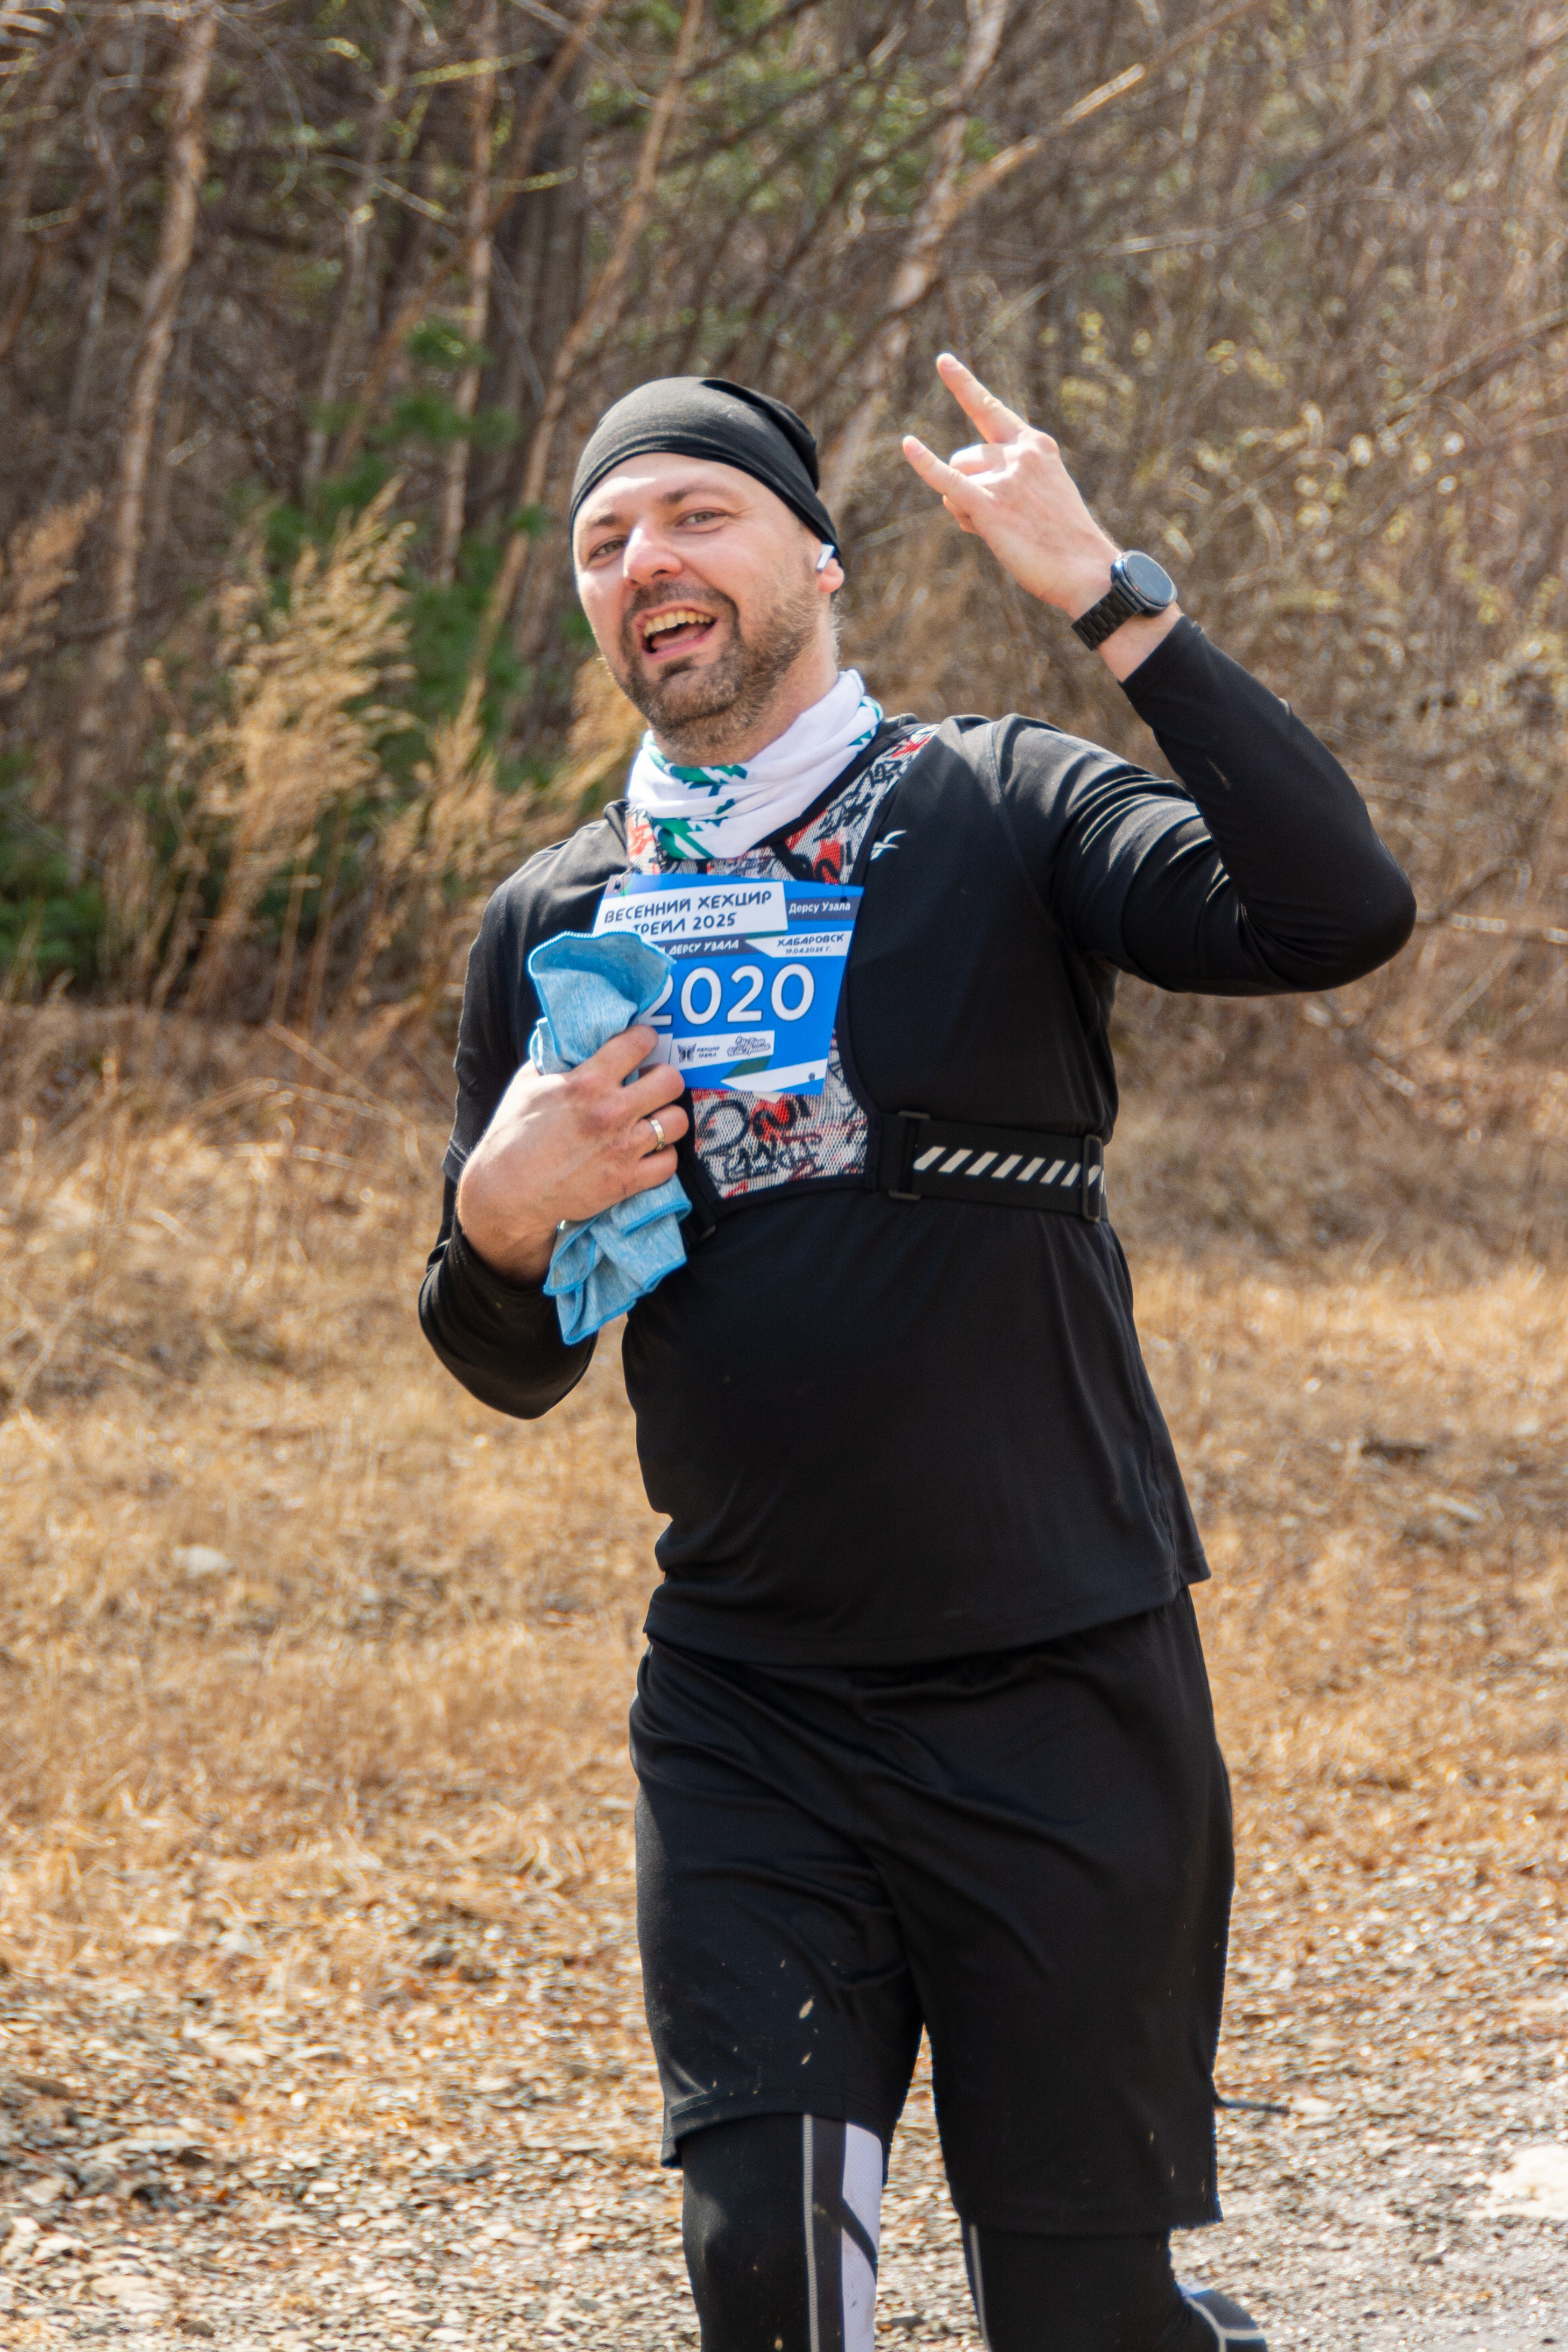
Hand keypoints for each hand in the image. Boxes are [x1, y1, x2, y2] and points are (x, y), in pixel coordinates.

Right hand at [455, 1025, 688, 1284]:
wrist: (506, 1194)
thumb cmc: (511, 1136)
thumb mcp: (527, 1083)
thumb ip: (556, 1058)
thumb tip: (574, 1038)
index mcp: (587, 1082)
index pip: (639, 1043)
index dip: (645, 1039)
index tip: (643, 1045)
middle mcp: (611, 1112)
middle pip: (671, 1081)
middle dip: (663, 1079)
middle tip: (652, 1086)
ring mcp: (622, 1149)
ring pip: (677, 1121)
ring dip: (667, 1118)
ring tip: (653, 1120)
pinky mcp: (626, 1182)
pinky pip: (669, 1162)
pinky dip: (662, 1156)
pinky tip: (648, 1152)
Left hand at [901, 354, 1179, 678]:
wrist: (1086, 569)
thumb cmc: (1064, 540)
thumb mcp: (1044, 493)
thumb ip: (1010, 478)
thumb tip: (958, 492)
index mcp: (1035, 445)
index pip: (990, 409)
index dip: (963, 386)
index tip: (942, 362)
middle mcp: (1020, 453)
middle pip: (964, 456)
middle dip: (970, 487)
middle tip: (1002, 520)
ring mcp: (1006, 478)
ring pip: (957, 477)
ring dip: (964, 507)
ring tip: (1000, 530)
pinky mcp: (990, 506)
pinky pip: (947, 480)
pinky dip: (925, 463)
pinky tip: (908, 444)